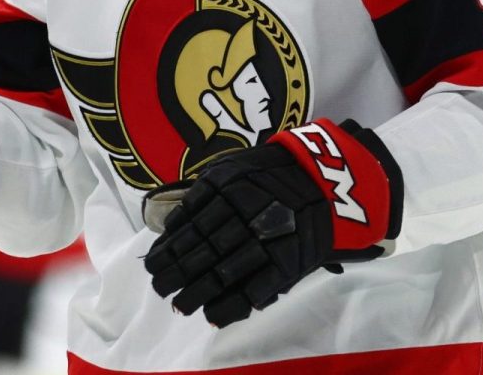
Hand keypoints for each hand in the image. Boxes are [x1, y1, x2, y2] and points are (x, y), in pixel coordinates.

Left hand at [142, 118, 400, 327]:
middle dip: (176, 273)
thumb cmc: (274, 171)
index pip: (188, 225)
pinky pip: (256, 289)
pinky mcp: (288, 262)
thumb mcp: (234, 168)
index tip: (153, 263)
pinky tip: (214, 315)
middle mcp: (244, 214)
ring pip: (223, 273)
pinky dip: (233, 305)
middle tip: (161, 287)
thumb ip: (203, 192)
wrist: (328, 177)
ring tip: (181, 305)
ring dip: (197, 293)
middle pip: (201, 250)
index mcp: (227, 188)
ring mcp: (267, 240)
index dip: (168, 248)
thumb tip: (170, 224)